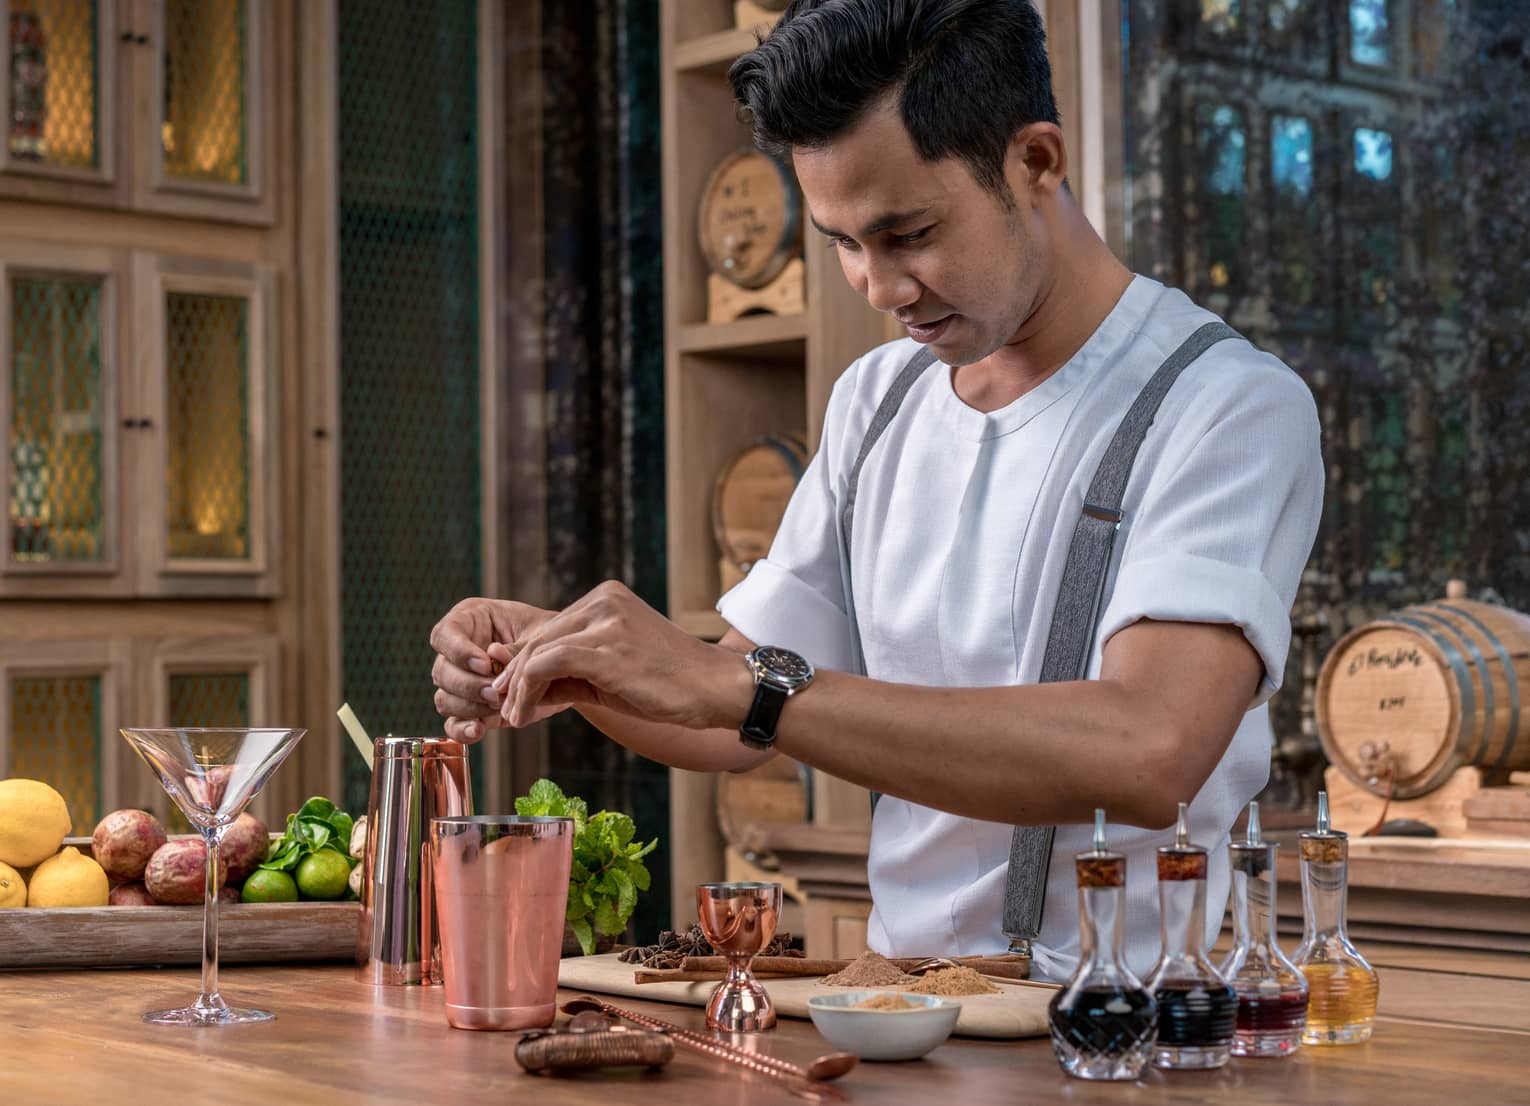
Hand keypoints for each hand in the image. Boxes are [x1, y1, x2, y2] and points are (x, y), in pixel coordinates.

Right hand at [430, 597, 554, 741]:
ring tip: (498, 706)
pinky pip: (453, 724)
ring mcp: (462, 683)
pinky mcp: (471, 709)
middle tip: (495, 692)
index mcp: (471, 620)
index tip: (485, 664)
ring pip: (444, 699)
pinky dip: (462, 730)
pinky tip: (479, 730)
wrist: (565, 668)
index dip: (458, 651)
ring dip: (469, 706)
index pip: (444, 634)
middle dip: (468, 685)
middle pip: (442, 671)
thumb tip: (494, 656)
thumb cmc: (552, 638)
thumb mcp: (542, 633)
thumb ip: (518, 645)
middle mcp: (459, 652)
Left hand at [493, 580, 750, 729]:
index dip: (522, 662)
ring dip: (516, 688)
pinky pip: (547, 665)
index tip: (510, 692)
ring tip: (511, 716)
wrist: (713, 688)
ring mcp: (605, 620)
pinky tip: (524, 713)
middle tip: (501, 706)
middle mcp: (603, 600)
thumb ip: (570, 671)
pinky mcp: (604, 647)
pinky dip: (527, 690)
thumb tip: (523, 687)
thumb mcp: (612, 671)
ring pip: (537, 651)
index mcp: (606, 598)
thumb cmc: (669, 684)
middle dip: (514, 675)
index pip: (550, 629)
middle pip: (539, 637)